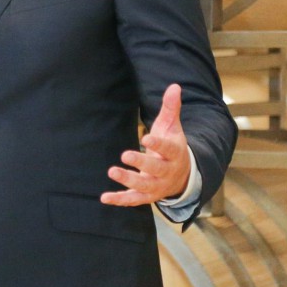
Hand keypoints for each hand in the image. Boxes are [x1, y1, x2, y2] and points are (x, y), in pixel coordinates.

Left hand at [102, 84, 191, 206]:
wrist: (182, 176)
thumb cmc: (172, 147)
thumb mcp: (172, 127)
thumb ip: (171, 108)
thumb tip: (175, 86)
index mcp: (175, 154)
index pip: (167, 149)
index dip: (158, 144)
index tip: (147, 137)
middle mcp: (167, 172)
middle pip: (155, 169)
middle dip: (141, 163)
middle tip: (125, 154)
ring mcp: (157, 186)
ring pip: (143, 186)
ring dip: (128, 180)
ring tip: (112, 171)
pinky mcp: (146, 196)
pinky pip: (133, 199)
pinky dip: (119, 200)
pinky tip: (104, 197)